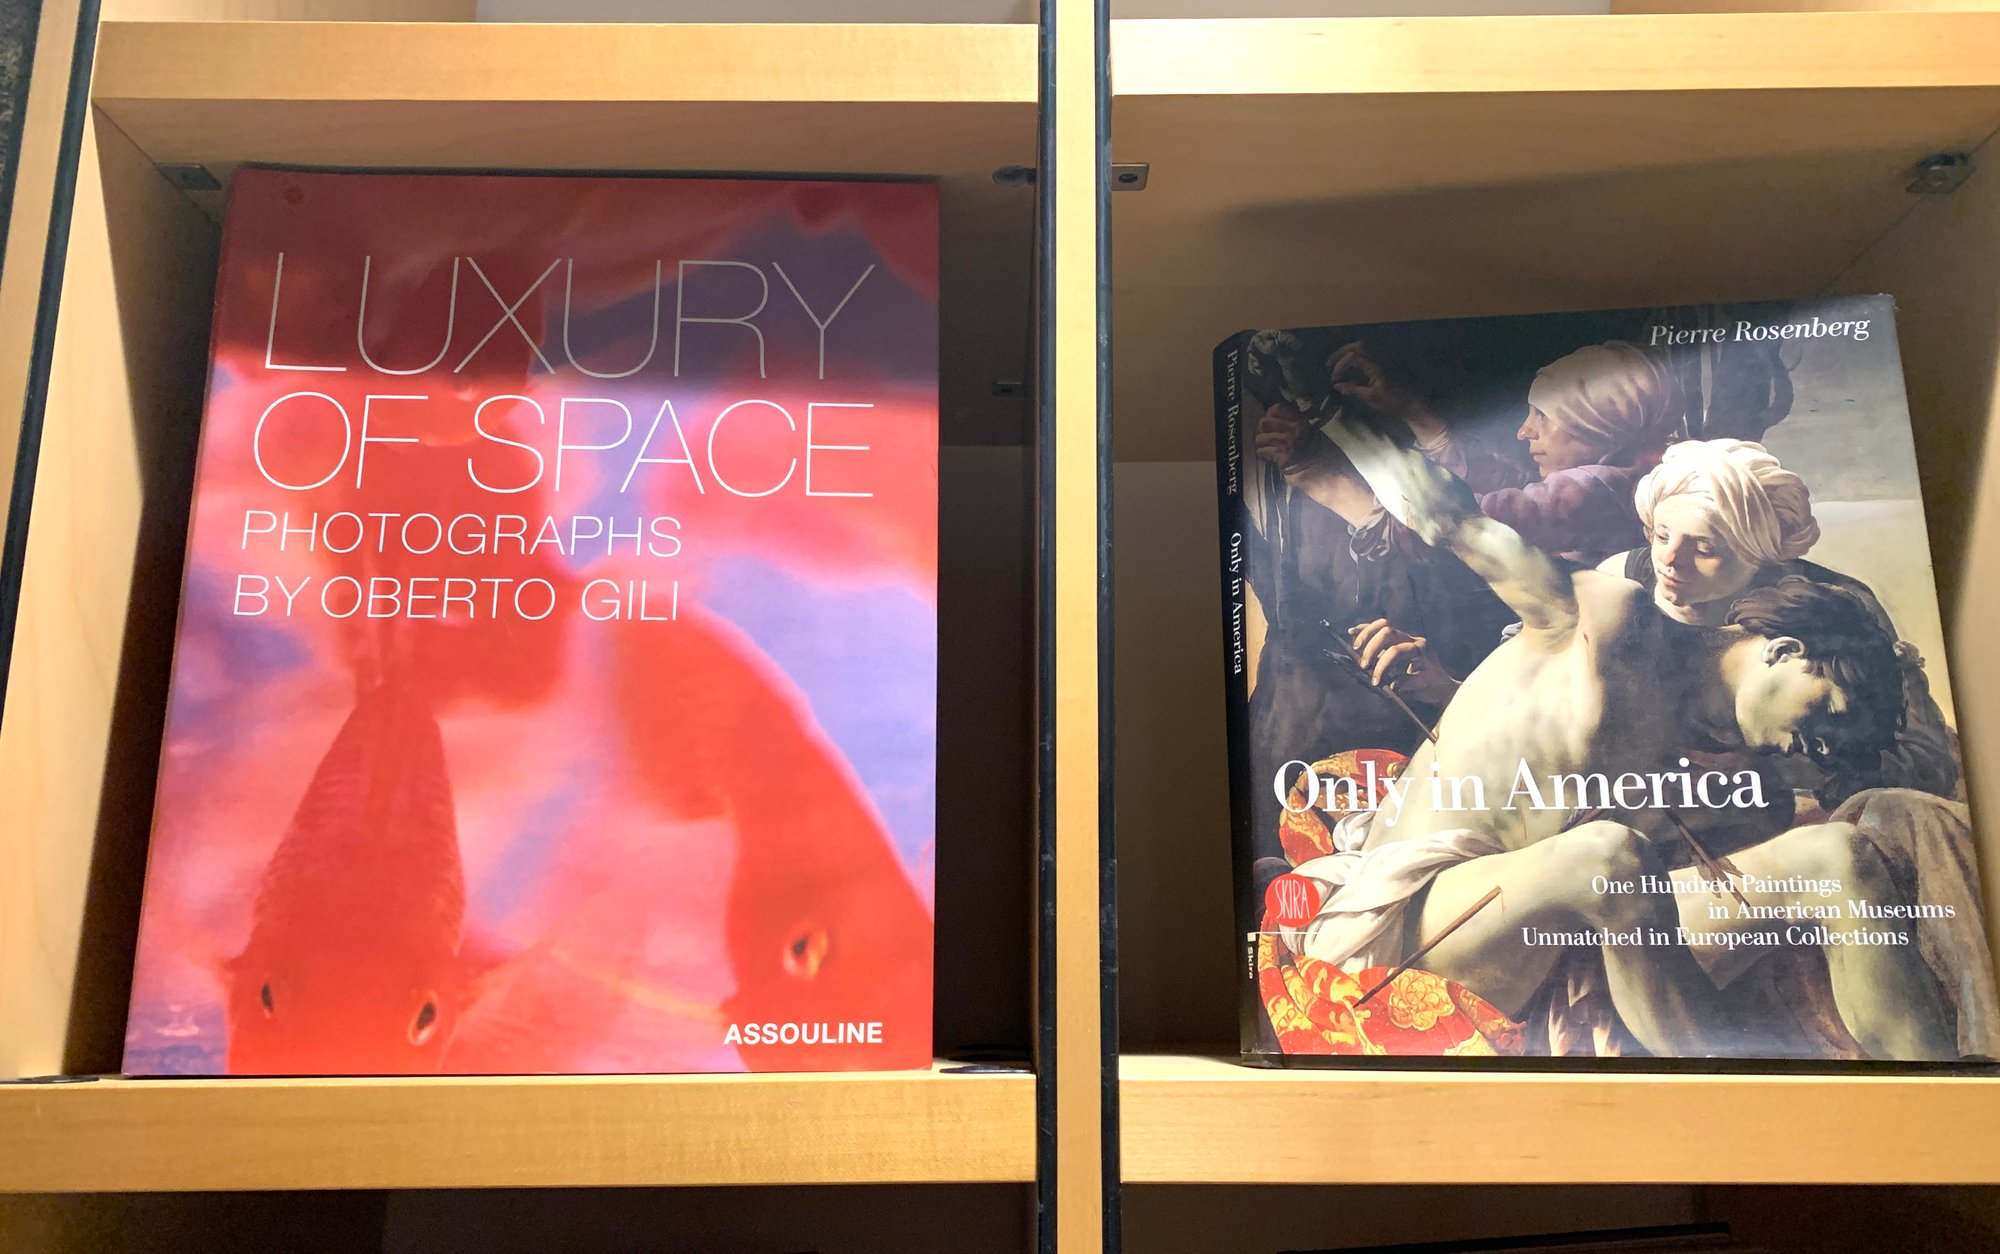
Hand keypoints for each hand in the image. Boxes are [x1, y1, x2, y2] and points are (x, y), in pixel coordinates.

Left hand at [1253, 404, 1336, 483]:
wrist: (1327, 474)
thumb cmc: (1322, 454)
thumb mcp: (1313, 433)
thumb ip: (1297, 424)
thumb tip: (1279, 417)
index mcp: (1301, 422)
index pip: (1277, 409)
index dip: (1270, 415)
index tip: (1272, 423)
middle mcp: (1294, 431)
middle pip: (1264, 422)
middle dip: (1263, 430)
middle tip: (1268, 437)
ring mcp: (1287, 445)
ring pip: (1260, 438)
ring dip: (1262, 444)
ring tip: (1269, 448)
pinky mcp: (1282, 459)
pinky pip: (1263, 453)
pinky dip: (1264, 456)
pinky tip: (1271, 458)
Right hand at [1329, 342, 1443, 442]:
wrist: (1412, 404)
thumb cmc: (1393, 403)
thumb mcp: (1371, 398)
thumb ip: (1353, 390)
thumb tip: (1337, 385)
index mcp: (1376, 366)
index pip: (1353, 357)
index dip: (1340, 366)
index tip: (1334, 380)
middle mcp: (1379, 359)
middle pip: (1358, 346)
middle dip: (1341, 353)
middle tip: (1329, 363)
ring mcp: (1382, 360)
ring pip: (1363, 348)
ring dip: (1348, 354)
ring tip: (1337, 364)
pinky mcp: (1383, 365)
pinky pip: (1367, 356)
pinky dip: (1355, 359)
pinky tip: (1349, 370)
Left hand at [1348, 618, 1457, 704]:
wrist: (1442, 691)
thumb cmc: (1415, 678)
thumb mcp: (1394, 664)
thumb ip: (1379, 655)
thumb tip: (1355, 646)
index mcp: (1405, 638)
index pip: (1384, 624)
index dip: (1366, 629)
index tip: (1351, 637)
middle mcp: (1414, 642)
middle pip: (1388, 632)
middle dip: (1371, 646)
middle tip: (1364, 665)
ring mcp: (1423, 654)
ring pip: (1396, 650)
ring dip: (1381, 666)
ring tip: (1375, 680)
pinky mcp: (1429, 670)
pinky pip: (1406, 675)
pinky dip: (1397, 684)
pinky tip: (1394, 689)